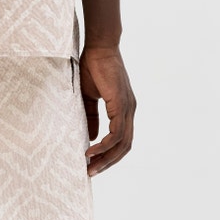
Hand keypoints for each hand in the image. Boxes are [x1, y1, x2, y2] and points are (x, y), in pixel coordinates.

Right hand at [79, 44, 135, 175]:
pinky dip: (104, 145)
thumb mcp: (89, 97)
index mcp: (124, 109)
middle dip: (109, 162)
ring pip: (122, 143)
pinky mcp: (121, 104)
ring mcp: (128, 108)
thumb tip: (91, 137)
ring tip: (90, 166)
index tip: (94, 164)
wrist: (99, 46)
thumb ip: (91, 116)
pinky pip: (116, 132)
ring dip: (106, 158)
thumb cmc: (94, 67)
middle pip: (125, 147)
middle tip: (92, 173)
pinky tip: (91, 150)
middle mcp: (130, 111)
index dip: (110, 154)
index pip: (122, 139)